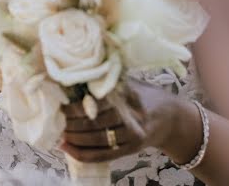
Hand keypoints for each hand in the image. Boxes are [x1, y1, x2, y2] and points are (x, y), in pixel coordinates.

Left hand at [61, 80, 201, 164]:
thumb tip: (72, 75)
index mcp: (127, 95)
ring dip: (73, 138)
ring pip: (95, 139)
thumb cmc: (144, 96)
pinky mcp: (131, 149)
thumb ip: (105, 79)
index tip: (58, 103)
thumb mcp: (128, 82)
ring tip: (58, 132)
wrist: (174, 119)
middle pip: (93, 122)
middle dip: (69, 122)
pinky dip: (82, 154)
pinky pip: (103, 155)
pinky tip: (66, 148)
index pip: (96, 102)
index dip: (74, 106)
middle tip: (54, 119)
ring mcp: (132, 135)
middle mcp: (131, 116)